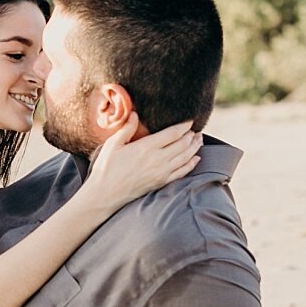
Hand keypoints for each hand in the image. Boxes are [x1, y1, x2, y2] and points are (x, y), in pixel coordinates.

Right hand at [85, 116, 200, 210]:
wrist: (106, 193)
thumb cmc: (106, 167)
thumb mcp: (113, 144)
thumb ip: (126, 128)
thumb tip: (135, 113)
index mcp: (145, 147)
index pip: (172, 133)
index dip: (184, 126)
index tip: (190, 121)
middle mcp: (157, 159)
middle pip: (182, 144)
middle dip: (191, 135)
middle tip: (196, 129)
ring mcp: (161, 172)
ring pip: (186, 157)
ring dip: (195, 147)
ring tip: (199, 140)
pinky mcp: (161, 182)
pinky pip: (182, 172)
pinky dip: (191, 164)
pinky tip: (196, 158)